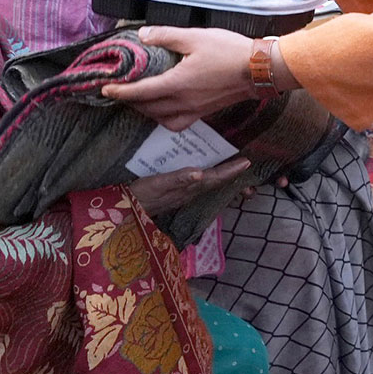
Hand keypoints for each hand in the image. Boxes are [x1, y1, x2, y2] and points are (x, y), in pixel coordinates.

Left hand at [102, 26, 258, 131]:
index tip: (104, 91)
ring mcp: (195, 110)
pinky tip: (165, 108)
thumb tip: (143, 35)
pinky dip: (165, 118)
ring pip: (162, 119)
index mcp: (177, 84)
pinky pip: (178, 122)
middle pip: (148, 109)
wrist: (261, 70)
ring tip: (140, 100)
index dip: (120, 92)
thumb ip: (166, 36)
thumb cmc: (230, 51)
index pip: (140, 92)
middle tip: (119, 93)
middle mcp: (184, 102)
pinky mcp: (205, 112)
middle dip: (130, 102)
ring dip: (147, 112)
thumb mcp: (195, 36)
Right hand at [130, 157, 251, 217]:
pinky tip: (204, 174)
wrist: (126, 211)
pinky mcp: (175, 194)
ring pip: (208, 185)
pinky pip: (196, 185)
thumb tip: (199, 173)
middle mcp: (189, 193)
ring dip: (221, 176)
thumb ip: (177, 179)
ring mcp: (183, 195)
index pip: (214, 178)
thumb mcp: (157, 184)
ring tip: (232, 167)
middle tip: (245, 163)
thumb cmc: (139, 194)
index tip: (246, 162)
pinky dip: (206, 177)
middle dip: (231, 174)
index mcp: (188, 189)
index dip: (230, 171)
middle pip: (215, 182)